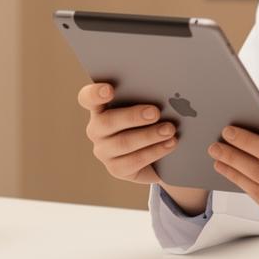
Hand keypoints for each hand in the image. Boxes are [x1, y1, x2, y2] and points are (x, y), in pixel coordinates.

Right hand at [77, 84, 208, 214]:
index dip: (95, 94)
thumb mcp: (149, 105)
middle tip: (155, 112)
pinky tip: (170, 143)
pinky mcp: (116, 169)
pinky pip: (134, 161)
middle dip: (132, 116)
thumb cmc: (153, 119)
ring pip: (123, 143)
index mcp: (101, 107)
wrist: (160, 153)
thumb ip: (149, 97)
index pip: (88, 98)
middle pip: (107, 122)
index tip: (109, 90)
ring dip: (149, 135)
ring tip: (170, 129)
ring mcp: (104, 150)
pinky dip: (155, 151)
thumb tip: (166, 93)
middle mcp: (98, 129)